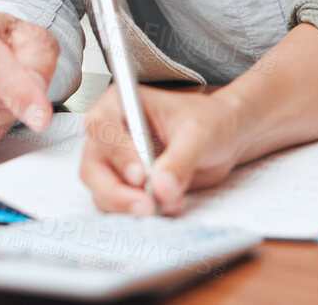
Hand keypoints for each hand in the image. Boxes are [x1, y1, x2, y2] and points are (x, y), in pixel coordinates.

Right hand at [80, 85, 244, 215]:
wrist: (223, 140)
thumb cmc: (209, 122)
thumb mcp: (199, 134)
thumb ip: (180, 159)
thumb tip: (161, 187)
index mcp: (122, 104)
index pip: (101, 126)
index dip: (116, 151)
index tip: (141, 175)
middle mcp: (111, 133)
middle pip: (94, 166)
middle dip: (117, 191)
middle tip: (147, 206)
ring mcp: (115, 163)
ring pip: (101, 191)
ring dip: (127, 206)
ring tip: (164, 207)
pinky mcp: (125, 187)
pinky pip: (117, 207)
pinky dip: (137, 213)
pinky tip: (166, 208)